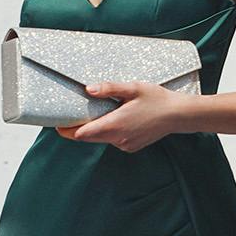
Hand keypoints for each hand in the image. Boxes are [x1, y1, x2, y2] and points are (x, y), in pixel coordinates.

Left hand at [57, 81, 181, 150]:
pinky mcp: (131, 147)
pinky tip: (115, 120)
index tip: (57, 125)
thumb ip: (109, 89)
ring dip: (95, 130)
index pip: (82, 134)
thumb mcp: (133, 88)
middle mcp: (118, 139)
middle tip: (68, 119)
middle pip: (88, 138)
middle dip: (77, 130)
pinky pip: (113, 140)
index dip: (68, 131)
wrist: (178, 115)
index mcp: (115, 125)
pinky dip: (109, 132)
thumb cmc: (157, 99)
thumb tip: (88, 89)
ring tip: (93, 115)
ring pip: (101, 139)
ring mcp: (125, 145)